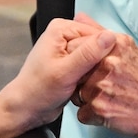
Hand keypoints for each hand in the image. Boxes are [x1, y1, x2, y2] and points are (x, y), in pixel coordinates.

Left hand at [0, 16, 116, 137]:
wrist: (26, 109)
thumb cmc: (39, 90)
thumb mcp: (65, 72)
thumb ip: (88, 53)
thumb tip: (111, 35)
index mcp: (62, 28)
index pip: (98, 34)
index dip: (104, 53)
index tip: (104, 70)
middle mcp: (66, 34)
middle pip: (98, 45)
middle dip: (99, 64)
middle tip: (89, 80)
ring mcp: (69, 49)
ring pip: (97, 58)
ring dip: (96, 73)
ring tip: (85, 85)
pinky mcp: (72, 63)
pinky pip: (91, 67)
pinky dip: (91, 78)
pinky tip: (85, 87)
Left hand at [70, 14, 137, 137]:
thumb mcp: (130, 48)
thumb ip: (102, 33)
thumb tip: (80, 16)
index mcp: (113, 46)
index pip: (78, 46)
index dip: (81, 59)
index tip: (89, 67)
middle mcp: (106, 64)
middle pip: (77, 71)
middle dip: (84, 80)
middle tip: (103, 85)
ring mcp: (102, 87)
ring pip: (78, 94)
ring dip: (88, 99)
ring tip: (110, 99)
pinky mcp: (100, 110)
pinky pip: (82, 113)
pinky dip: (92, 115)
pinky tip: (110, 111)